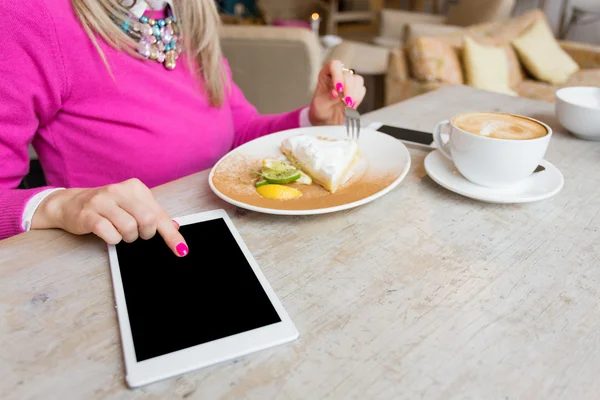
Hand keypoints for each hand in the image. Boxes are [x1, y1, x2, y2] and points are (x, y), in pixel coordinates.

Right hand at [31, 178, 188, 256]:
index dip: (171, 235)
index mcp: (135, 188)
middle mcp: (119, 190)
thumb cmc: (106, 207)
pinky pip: (109, 234)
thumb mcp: (131, 206)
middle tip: (137, 234)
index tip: (182, 250)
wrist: (69, 204)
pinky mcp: (88, 214)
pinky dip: (113, 239)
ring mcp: (102, 201)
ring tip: (120, 232)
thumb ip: (152, 215)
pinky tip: (108, 234)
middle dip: (145, 233)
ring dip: (127, 237)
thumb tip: (175, 227)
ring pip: (129, 228)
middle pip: (147, 220)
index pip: (159, 214)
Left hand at [308, 60, 365, 125]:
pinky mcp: (356, 91)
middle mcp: (338, 76)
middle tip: (344, 100)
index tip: (338, 89)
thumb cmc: (320, 109)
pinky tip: (351, 105)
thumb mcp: (320, 104)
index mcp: (326, 75)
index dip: (338, 75)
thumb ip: (328, 98)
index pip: (334, 65)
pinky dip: (358, 98)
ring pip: (357, 80)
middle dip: (348, 89)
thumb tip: (337, 94)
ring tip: (347, 104)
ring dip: (354, 93)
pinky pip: (361, 90)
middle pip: (348, 75)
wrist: (327, 120)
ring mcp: (348, 83)